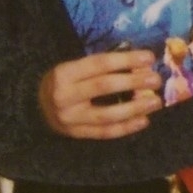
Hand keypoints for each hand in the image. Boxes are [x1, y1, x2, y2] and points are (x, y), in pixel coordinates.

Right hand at [38, 50, 163, 138]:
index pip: (99, 64)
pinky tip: (144, 120)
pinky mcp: (76, 134)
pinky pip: (105, 133)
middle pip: (104, 87)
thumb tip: (141, 64)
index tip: (149, 57)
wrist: (36, 107)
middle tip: (156, 79)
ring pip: (107, 114)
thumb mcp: (75, 68)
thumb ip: (103, 66)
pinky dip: (126, 127)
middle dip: (134, 82)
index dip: (126, 59)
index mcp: (64, 73)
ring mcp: (70, 118)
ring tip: (155, 102)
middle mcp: (64, 96)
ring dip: (135, 108)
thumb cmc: (65, 82)